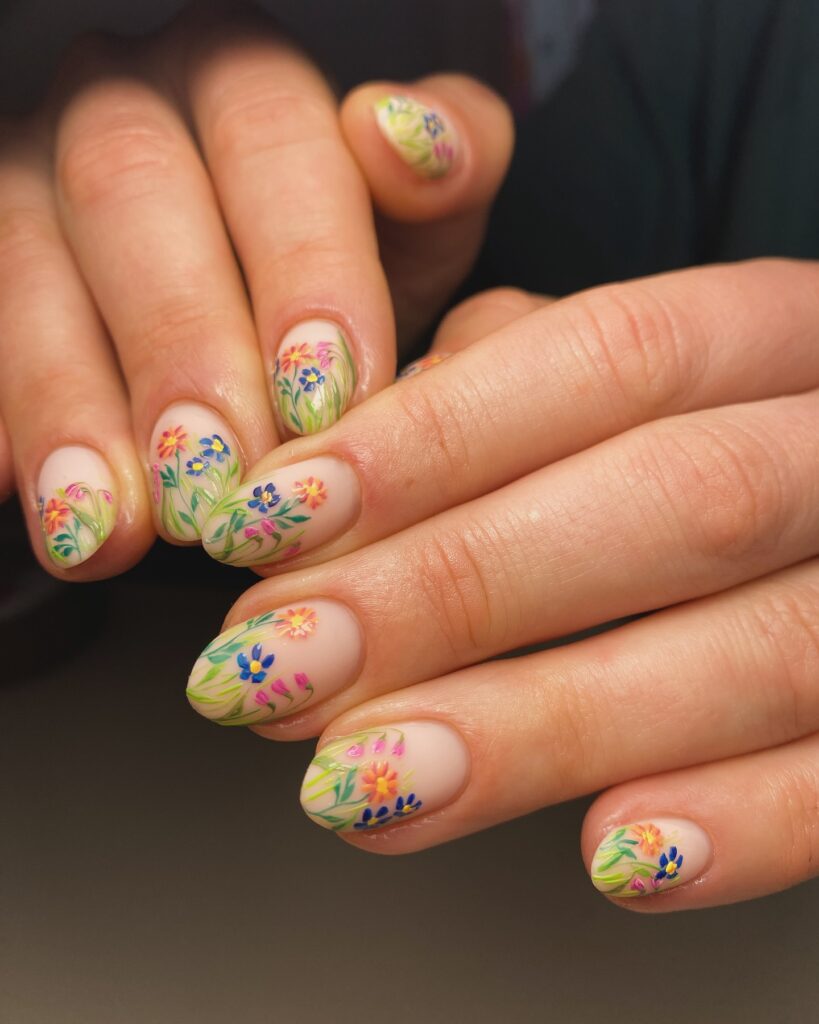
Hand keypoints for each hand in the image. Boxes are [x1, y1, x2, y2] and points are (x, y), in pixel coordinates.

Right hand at [0, 4, 511, 576]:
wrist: (253, 313)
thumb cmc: (338, 279)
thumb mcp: (412, 231)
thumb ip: (442, 182)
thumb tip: (415, 144)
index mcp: (246, 84)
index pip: (272, 141)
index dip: (302, 272)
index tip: (328, 404)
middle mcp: (128, 109)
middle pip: (131, 192)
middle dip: (180, 347)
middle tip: (225, 483)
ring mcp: (33, 182)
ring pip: (26, 265)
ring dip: (72, 405)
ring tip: (120, 529)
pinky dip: (8, 426)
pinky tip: (42, 507)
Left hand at [186, 259, 818, 910]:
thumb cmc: (717, 438)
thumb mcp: (625, 377)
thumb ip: (501, 385)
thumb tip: (346, 454)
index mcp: (772, 335)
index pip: (607, 355)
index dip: (431, 441)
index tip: (274, 520)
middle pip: (673, 498)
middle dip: (458, 590)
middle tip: (284, 662)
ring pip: (761, 651)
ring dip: (546, 726)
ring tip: (374, 780)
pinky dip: (744, 824)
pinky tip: (610, 856)